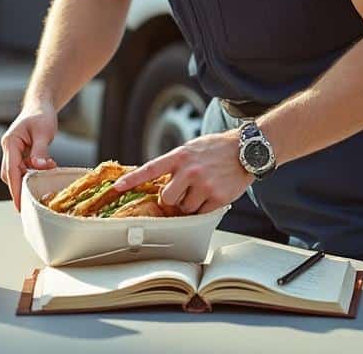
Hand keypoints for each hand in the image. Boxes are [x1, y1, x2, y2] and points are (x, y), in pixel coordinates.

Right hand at [0, 99, 58, 210]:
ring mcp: (12, 151)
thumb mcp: (43, 132)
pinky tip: (46, 169)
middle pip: (9, 174)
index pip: (11, 170)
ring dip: (29, 178)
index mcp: (10, 142)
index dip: (15, 189)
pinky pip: (22, 167)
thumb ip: (40, 151)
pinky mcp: (19, 153)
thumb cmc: (41, 115)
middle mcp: (8, 148)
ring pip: (16, 172)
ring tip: (46, 176)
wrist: (41, 105)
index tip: (20, 205)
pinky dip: (33, 172)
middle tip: (36, 197)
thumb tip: (38, 167)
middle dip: (21, 186)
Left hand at [113, 131, 251, 213]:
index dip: (132, 180)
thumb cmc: (216, 150)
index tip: (116, 188)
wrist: (246, 150)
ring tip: (203, 188)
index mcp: (179, 156)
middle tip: (184, 191)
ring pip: (185, 208)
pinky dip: (204, 208)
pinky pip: (201, 213)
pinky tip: (212, 195)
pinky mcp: (218, 197)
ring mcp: (204, 185)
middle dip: (173, 199)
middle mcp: (190, 170)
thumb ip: (174, 165)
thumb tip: (157, 184)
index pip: (150, 169)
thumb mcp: (190, 150)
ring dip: (190, 204)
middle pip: (167, 198)